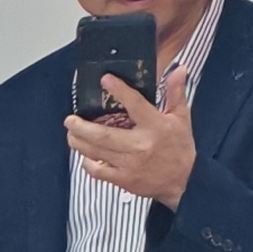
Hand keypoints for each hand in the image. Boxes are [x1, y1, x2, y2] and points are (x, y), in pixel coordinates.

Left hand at [63, 65, 198, 208]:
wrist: (182, 182)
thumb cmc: (179, 148)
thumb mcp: (181, 118)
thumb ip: (176, 93)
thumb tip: (179, 69)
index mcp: (155, 127)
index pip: (135, 104)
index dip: (119, 90)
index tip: (105, 79)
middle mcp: (140, 145)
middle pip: (104, 135)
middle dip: (81, 127)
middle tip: (70, 119)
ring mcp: (129, 164)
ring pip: (96, 152)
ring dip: (79, 142)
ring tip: (71, 133)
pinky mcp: (122, 180)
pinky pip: (98, 171)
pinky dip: (87, 163)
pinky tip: (84, 154)